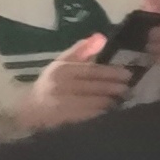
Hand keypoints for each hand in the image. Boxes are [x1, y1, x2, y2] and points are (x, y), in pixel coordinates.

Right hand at [17, 34, 132, 129]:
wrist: (31, 109)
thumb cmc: (52, 83)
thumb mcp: (63, 63)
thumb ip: (82, 50)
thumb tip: (101, 37)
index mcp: (61, 70)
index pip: (91, 71)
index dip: (111, 73)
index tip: (127, 74)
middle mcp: (60, 87)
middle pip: (94, 87)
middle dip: (114, 88)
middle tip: (128, 88)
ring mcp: (62, 106)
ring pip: (93, 104)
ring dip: (111, 102)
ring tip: (122, 99)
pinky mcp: (65, 122)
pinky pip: (89, 118)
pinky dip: (102, 115)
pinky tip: (111, 113)